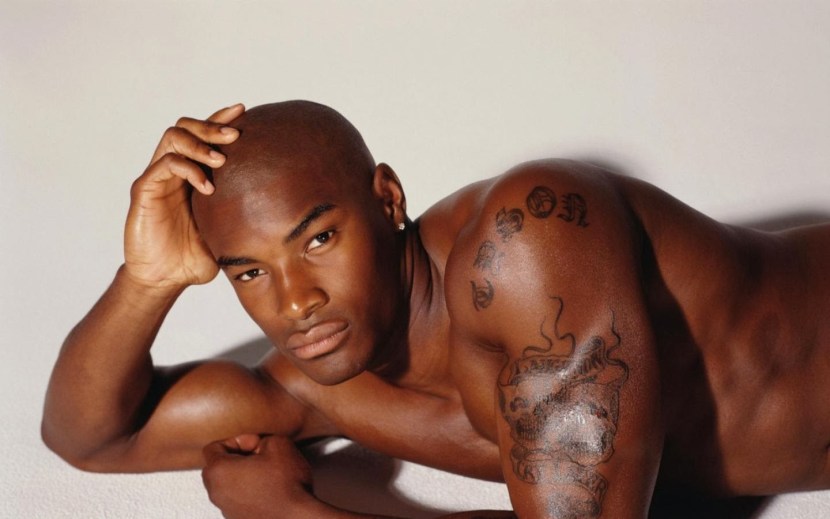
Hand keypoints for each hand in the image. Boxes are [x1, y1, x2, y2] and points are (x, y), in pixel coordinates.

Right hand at [123, 103, 243, 288]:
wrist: (164, 279)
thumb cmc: (194, 257)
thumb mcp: (226, 232)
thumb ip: (244, 215)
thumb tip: (286, 210)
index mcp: (191, 174)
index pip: (203, 135)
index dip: (221, 119)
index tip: (245, 111)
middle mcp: (172, 170)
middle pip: (186, 126)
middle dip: (212, 125)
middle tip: (235, 134)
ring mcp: (157, 178)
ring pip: (173, 138)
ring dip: (200, 144)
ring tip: (222, 160)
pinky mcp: (144, 191)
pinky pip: (163, 166)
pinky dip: (188, 170)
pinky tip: (208, 188)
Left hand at [202, 435, 314, 518]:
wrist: (297, 517)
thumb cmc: (285, 483)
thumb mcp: (277, 443)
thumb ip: (261, 438)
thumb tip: (259, 447)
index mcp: (218, 471)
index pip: (213, 447)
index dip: (237, 440)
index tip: (256, 445)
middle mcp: (216, 493)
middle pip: (217, 467)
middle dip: (238, 458)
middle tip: (260, 457)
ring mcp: (227, 510)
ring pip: (228, 484)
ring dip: (244, 476)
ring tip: (267, 473)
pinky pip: (238, 499)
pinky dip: (250, 492)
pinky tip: (270, 490)